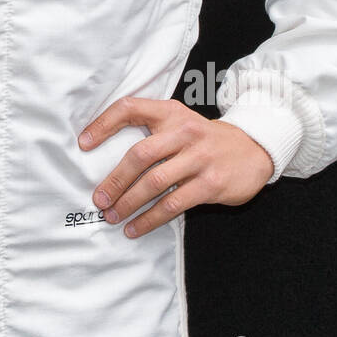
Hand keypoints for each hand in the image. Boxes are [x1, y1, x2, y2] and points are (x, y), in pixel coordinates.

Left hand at [78, 96, 273, 237]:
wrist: (253, 149)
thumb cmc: (203, 139)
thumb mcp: (180, 122)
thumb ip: (151, 130)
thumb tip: (106, 155)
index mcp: (170, 112)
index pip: (130, 108)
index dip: (103, 123)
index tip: (83, 143)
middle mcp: (184, 131)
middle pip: (140, 154)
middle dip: (115, 179)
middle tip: (98, 198)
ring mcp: (199, 158)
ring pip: (154, 182)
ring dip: (129, 203)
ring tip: (112, 216)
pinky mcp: (210, 184)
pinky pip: (173, 205)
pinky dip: (150, 219)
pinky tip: (136, 228)